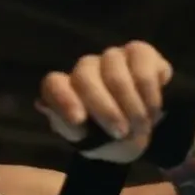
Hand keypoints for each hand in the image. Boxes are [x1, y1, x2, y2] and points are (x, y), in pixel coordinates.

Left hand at [37, 41, 172, 158]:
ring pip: (116, 73)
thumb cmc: (105, 139)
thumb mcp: (85, 141)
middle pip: (86, 77)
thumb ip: (64, 124)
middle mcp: (85, 67)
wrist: (140, 135)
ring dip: (132, 106)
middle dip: (106, 109)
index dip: (64, 99)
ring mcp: (112, 57)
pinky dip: (150, 93)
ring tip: (141, 127)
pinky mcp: (140, 53)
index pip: (53, 84)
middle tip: (121, 133)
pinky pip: (143, 66)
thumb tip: (41, 104)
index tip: (79, 121)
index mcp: (64, 88)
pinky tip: (153, 109)